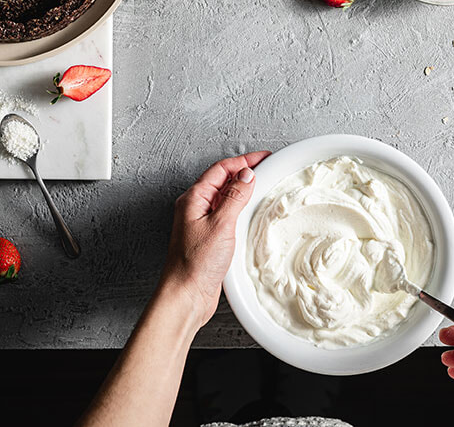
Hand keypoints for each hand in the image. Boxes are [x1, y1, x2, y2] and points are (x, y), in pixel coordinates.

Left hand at [160, 151, 270, 327]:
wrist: (186, 295)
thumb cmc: (195, 264)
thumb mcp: (220, 225)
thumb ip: (234, 198)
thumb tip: (246, 175)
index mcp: (194, 199)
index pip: (221, 169)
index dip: (244, 160)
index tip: (264, 157)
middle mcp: (195, 208)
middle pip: (222, 180)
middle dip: (245, 171)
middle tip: (267, 168)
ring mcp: (202, 223)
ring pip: (225, 197)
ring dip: (243, 190)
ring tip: (263, 186)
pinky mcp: (209, 237)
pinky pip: (227, 214)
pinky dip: (241, 208)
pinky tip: (251, 213)